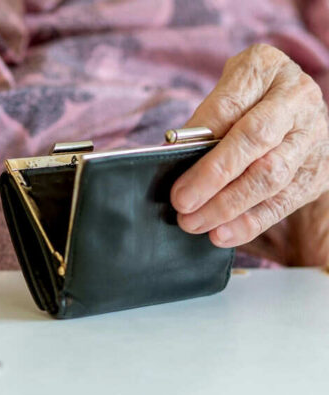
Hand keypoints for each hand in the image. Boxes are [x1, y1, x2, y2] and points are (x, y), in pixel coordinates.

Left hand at [171, 44, 328, 250]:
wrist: (295, 106)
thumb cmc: (249, 96)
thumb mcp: (225, 89)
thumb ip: (206, 117)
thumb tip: (173, 154)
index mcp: (267, 69)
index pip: (231, 105)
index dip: (202, 135)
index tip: (170, 160)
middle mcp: (298, 100)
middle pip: (256, 142)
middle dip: (213, 176)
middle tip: (181, 202)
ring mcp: (313, 137)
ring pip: (271, 177)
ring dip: (228, 205)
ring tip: (194, 222)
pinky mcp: (317, 172)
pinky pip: (283, 202)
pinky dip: (249, 222)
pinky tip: (222, 233)